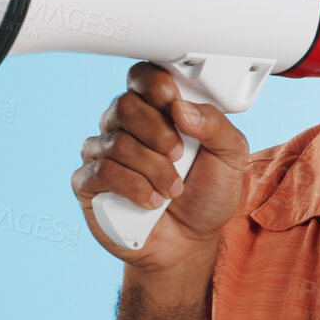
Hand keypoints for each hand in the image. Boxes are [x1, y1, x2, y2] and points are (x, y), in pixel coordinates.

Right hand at [72, 62, 249, 275]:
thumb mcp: (230, 157)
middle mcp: (124, 126)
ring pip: (118, 143)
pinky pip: (102, 171)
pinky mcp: (89, 183)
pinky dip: (134, 188)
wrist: (189, 243)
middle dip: (159, 132)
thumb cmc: (205, 195)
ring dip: (154, 169)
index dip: (154, 84)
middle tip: (180, 156)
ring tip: (173, 190)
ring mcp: (102, 153)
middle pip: (125, 105)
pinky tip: (152, 202)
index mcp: (156, 110)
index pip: (141, 76)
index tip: (174, 102)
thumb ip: (216, 125)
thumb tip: (181, 108)